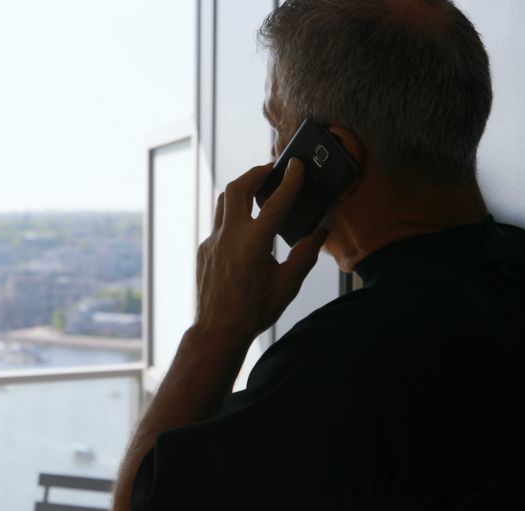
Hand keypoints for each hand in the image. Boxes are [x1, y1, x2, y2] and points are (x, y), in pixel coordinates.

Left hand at [194, 158, 327, 344]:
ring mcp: (213, 241)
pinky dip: (234, 217)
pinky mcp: (204, 249)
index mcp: (254, 243)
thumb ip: (305, 254)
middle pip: (237, 188)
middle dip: (256, 173)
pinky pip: (219, 224)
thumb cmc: (254, 311)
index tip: (297, 165)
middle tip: (273, 169)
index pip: (275, 202)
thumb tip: (320, 232)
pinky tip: (247, 227)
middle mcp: (230, 236)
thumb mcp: (288, 285)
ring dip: (241, 190)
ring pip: (224, 202)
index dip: (290, 181)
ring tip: (259, 189)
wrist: (218, 330)